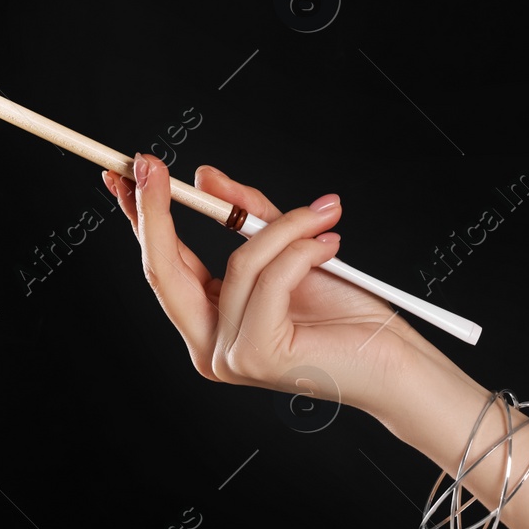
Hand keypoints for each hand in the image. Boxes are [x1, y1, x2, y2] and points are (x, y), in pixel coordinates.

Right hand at [102, 152, 435, 418]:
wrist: (397, 364)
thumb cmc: (348, 318)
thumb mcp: (291, 253)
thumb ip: (249, 217)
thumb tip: (204, 179)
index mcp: (208, 324)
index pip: (161, 265)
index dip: (139, 217)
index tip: (130, 172)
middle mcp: (207, 346)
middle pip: (163, 269)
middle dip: (156, 211)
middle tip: (154, 164)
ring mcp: (228, 355)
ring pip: (239, 262)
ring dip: (284, 227)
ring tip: (325, 215)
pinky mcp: (257, 353)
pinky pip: (271, 276)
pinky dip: (302, 248)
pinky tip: (331, 243)